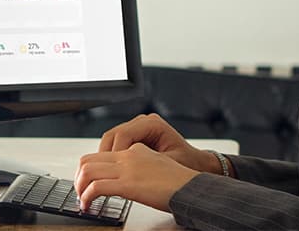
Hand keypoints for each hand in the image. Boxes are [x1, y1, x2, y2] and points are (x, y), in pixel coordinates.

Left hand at [74, 143, 198, 211]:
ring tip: (82, 200)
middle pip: (89, 159)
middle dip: (79, 177)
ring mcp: (127, 168)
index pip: (104, 154)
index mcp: (136, 150)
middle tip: (79, 192)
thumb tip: (130, 179)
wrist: (193, 187)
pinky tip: (88, 205)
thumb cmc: (181, 182)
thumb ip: (143, 166)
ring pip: (88, 170)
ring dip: (80, 186)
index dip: (92, 170)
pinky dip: (86, 197)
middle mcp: (129, 155)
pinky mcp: (128, 184)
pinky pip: (96, 187)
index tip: (89, 183)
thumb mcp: (160, 166)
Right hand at [97, 113, 219, 173]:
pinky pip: (115, 143)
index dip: (114, 152)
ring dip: (106, 157)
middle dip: (106, 156)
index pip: (124, 134)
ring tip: (105, 175)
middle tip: (103, 175)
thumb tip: (126, 170)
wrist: (195, 164)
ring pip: (110, 139)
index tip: (111, 171)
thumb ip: (148, 164)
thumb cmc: (187, 164)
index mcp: (153, 124)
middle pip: (113, 135)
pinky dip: (110, 157)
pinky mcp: (133, 136)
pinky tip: (111, 171)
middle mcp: (143, 122)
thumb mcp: (168, 165)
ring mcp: (137, 128)